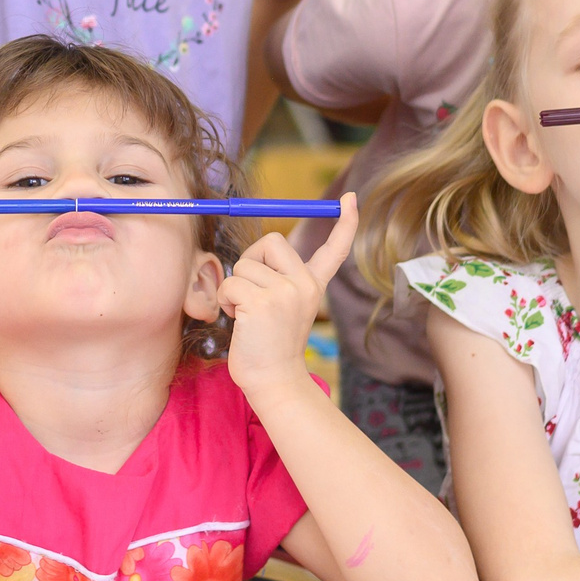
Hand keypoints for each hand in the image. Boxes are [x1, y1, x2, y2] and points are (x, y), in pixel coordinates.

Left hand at [220, 192, 354, 395]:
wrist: (274, 381)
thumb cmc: (270, 346)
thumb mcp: (285, 308)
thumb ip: (278, 281)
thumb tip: (259, 253)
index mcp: (313, 286)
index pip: (334, 249)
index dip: (345, 223)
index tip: (352, 198)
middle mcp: (304, 286)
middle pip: (272, 240)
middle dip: (252, 258)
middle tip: (251, 288)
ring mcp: (285, 293)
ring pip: (243, 265)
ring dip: (235, 287)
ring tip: (246, 313)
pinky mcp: (262, 303)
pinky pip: (231, 283)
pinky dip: (227, 300)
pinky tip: (239, 319)